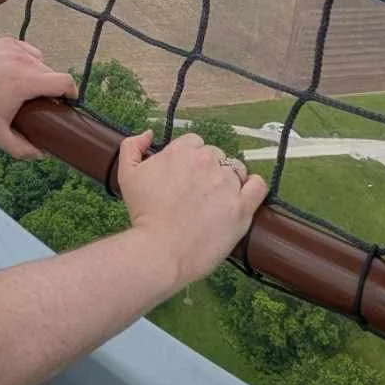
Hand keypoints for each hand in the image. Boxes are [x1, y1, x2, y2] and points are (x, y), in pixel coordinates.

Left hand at [0, 39, 74, 159]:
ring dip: (38, 73)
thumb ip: (20, 148)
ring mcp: (14, 49)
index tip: (68, 102)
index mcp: (26, 82)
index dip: (72, 93)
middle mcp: (23, 61)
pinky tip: (16, 71)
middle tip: (39, 102)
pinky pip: (27, 50)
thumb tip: (40, 154)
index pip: (65, 81)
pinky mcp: (5, 41)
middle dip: (51, 88)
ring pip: (40, 60)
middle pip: (52, 73)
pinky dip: (26, 60)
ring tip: (24, 86)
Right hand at [116, 130, 266, 288]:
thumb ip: (132, 146)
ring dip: (229, 180)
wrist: (160, 251)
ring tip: (217, 201)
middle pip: (216, 155)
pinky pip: (258, 185)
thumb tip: (149, 134)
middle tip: (197, 194)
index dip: (189, 160)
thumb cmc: (142, 215)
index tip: (184, 177)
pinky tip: (244, 196)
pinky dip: (253, 187)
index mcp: (181, 151)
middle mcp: (207, 161)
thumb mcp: (127, 175)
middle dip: (208, 170)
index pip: (194, 143)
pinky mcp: (242, 206)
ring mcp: (227, 183)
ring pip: (236, 169)